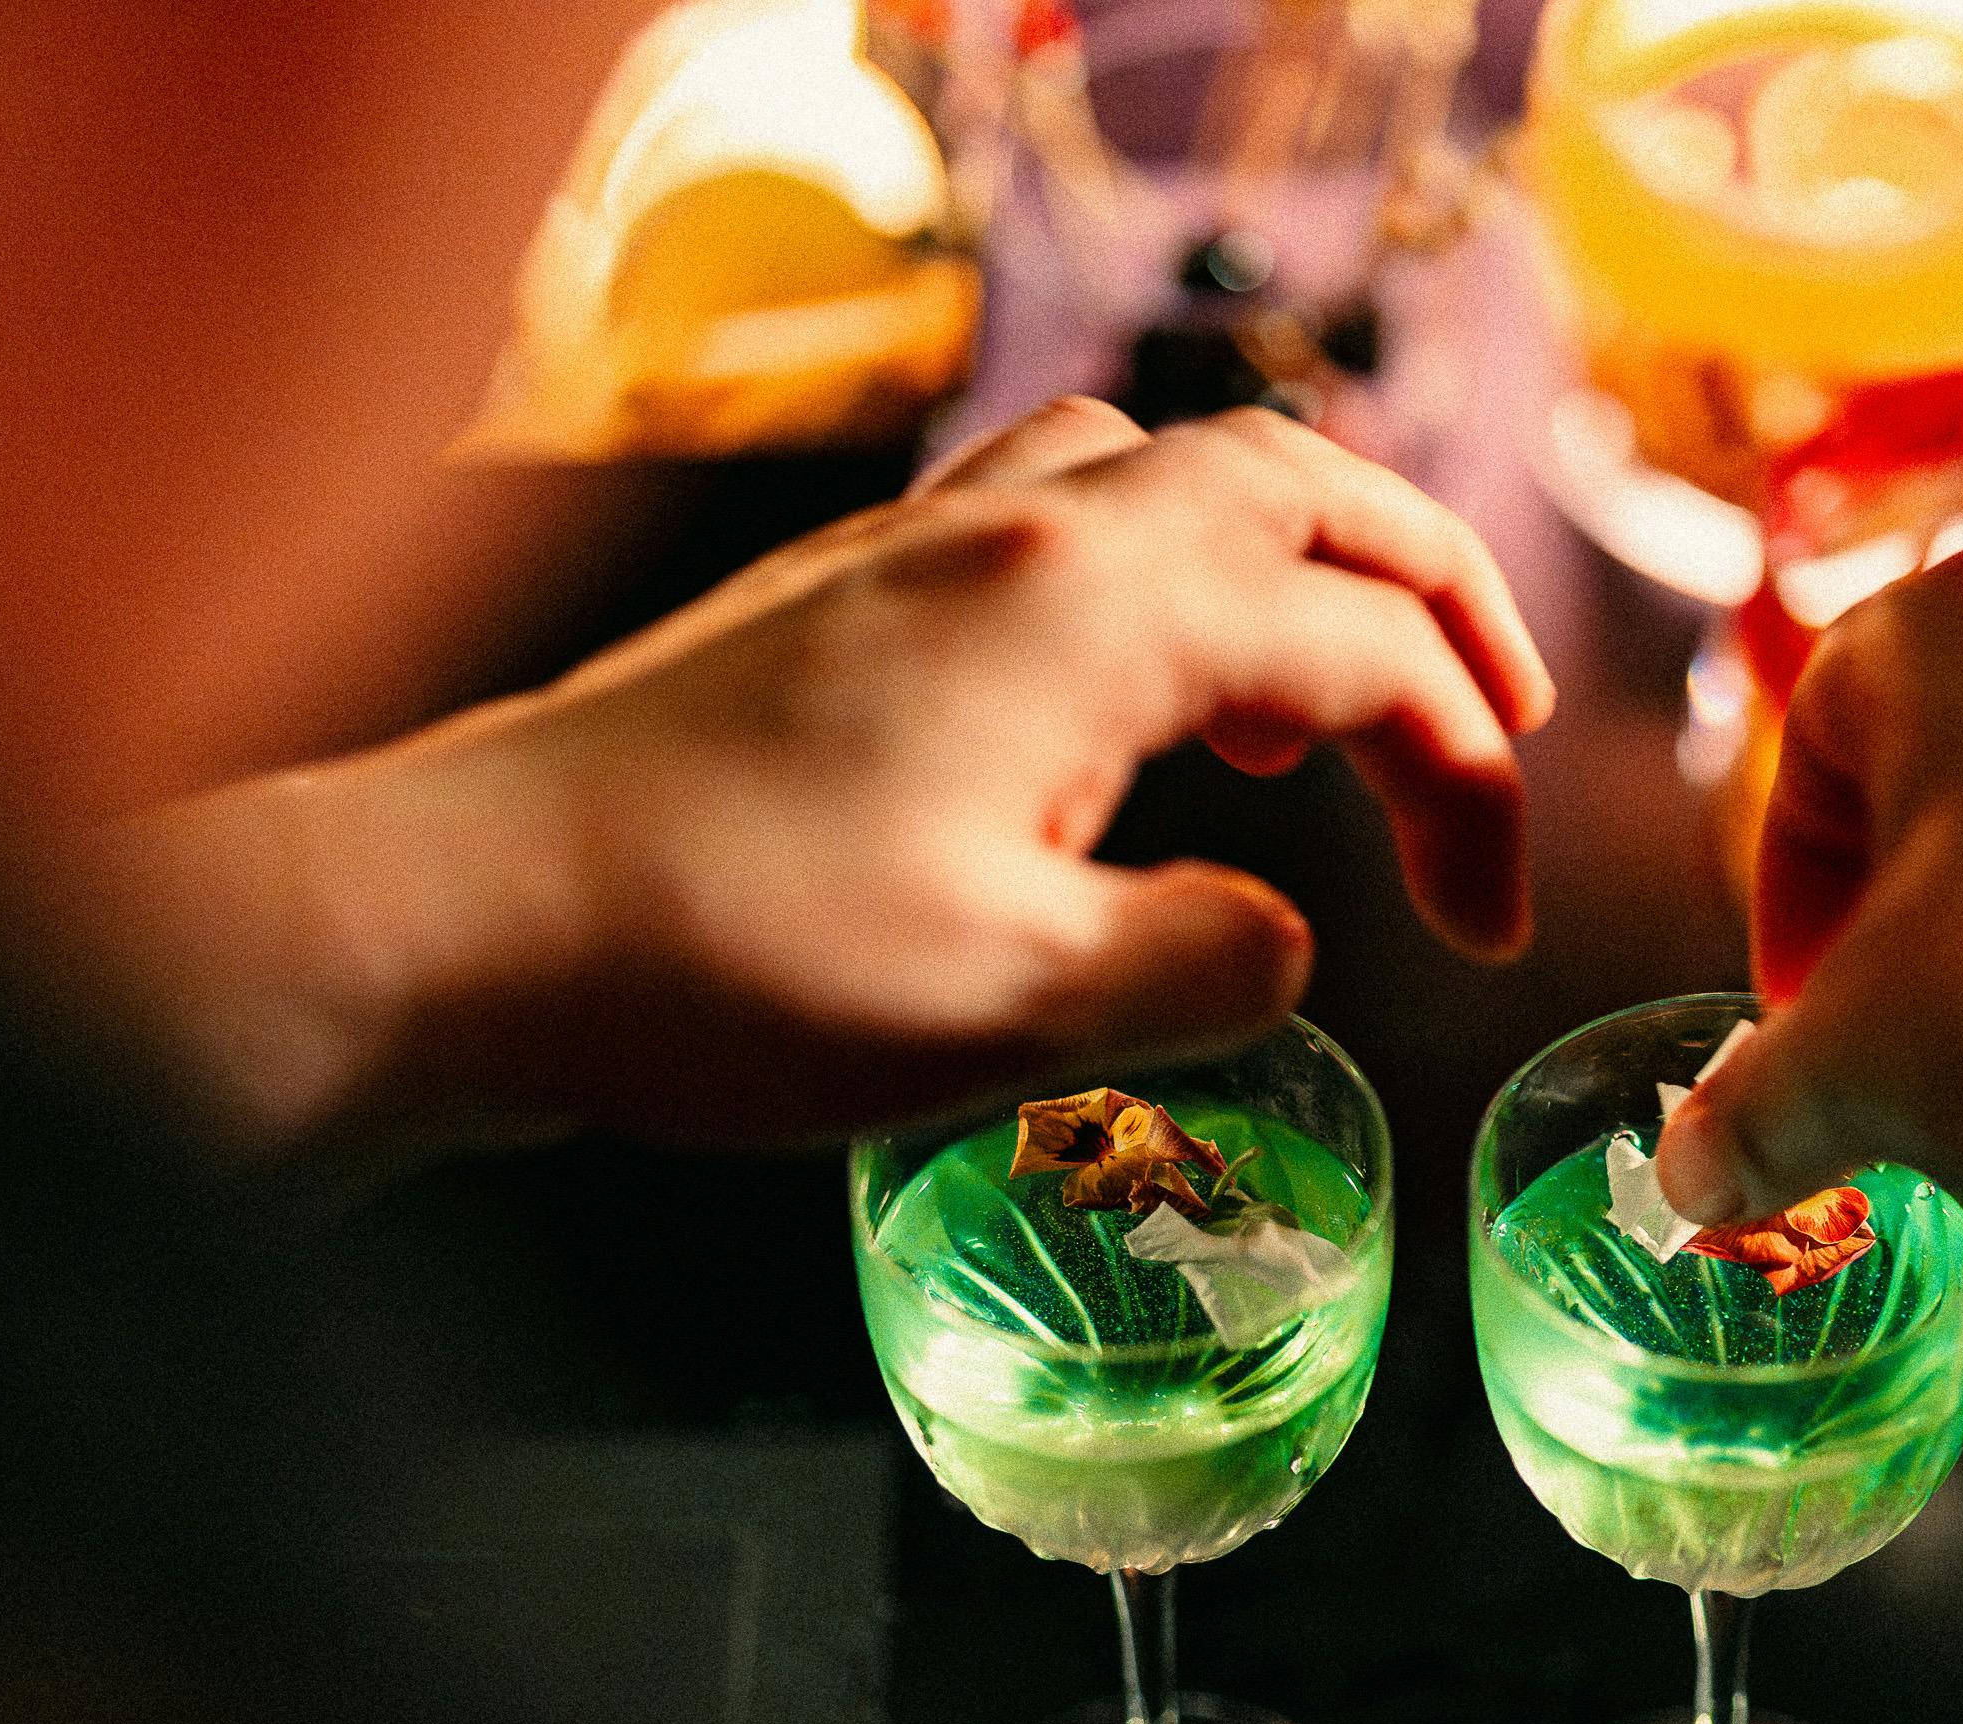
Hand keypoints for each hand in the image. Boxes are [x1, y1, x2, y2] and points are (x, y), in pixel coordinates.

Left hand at [123, 398, 1551, 1146]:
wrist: (463, 920)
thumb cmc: (720, 965)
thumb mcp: (1007, 1010)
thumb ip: (1198, 968)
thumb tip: (1275, 946)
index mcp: (1092, 617)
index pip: (1366, 654)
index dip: (1470, 783)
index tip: (1492, 916)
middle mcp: (1020, 536)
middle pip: (1302, 487)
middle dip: (1434, 595)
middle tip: (1498, 724)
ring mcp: (923, 549)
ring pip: (1179, 474)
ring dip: (1298, 563)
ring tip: (1335, 701)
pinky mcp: (849, 598)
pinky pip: (1064, 513)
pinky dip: (1166, 576)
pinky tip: (1136, 705)